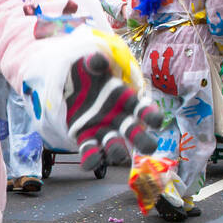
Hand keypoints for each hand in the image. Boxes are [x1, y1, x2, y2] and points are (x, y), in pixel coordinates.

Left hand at [64, 51, 160, 169]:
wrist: (67, 83)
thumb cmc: (86, 73)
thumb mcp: (90, 65)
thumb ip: (95, 63)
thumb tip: (98, 59)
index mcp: (125, 100)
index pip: (142, 109)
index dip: (150, 115)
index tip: (156, 121)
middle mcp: (118, 118)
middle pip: (134, 132)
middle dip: (143, 141)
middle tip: (150, 147)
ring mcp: (102, 129)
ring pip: (114, 145)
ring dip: (117, 151)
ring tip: (118, 154)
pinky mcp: (85, 137)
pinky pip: (90, 151)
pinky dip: (91, 159)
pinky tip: (90, 163)